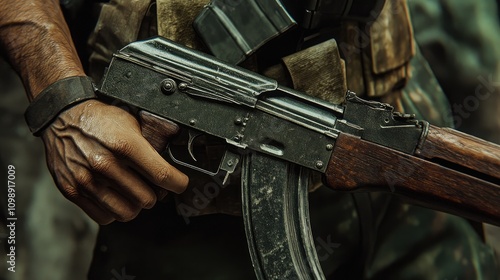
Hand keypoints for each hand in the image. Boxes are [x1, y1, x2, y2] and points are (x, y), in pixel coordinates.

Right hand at [41, 99, 188, 224]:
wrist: (63, 117)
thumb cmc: (100, 120)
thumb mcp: (133, 122)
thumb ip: (154, 143)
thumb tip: (176, 159)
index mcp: (124, 144)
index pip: (162, 175)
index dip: (178, 183)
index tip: (180, 184)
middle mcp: (105, 164)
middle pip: (147, 199)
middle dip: (155, 194)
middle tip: (152, 186)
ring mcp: (87, 180)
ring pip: (127, 213)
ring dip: (135, 205)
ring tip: (134, 192)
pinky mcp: (72, 191)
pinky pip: (105, 217)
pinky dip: (114, 210)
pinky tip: (116, 196)